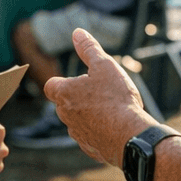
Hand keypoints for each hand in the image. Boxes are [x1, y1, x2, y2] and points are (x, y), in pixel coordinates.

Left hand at [43, 29, 154, 165]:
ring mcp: (77, 134)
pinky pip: (90, 136)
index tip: (77, 80)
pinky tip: (115, 126)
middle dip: (78, 97)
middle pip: (64, 103)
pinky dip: (98, 131)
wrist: (130, 136)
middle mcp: (66, 115)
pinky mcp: (89, 148)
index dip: (62, 81)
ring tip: (111, 109)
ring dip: (89, 115)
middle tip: (100, 92)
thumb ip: (89, 49)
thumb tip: (77, 33)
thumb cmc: (116, 98)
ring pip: (76, 121)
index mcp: (65, 94)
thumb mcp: (104, 66)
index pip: (51, 85)